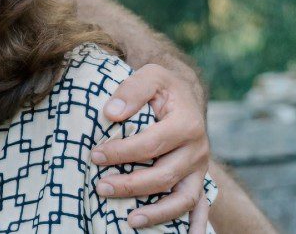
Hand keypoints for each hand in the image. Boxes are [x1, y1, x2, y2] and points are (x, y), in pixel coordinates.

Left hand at [90, 63, 209, 228]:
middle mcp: (198, 149)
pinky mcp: (198, 179)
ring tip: (129, 220)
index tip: (95, 156)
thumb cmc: (162, 87)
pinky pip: (200, 208)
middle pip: (164, 175)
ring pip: (183, 198)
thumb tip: (112, 113)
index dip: (121, 152)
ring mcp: (200, 168)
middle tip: (100, 187)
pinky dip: (196, 226)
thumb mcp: (150, 75)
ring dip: (157, 213)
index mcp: (187, 123)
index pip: (151, 144)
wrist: (183, 95)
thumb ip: (132, 90)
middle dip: (130, 185)